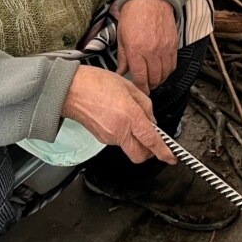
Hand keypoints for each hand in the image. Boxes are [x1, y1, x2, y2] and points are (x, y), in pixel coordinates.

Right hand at [61, 65, 176, 163]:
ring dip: (135, 139)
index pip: (152, 141)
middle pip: (140, 155)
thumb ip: (145, 104)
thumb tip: (151, 119)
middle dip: (150, 152)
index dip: (164, 152)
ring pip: (129, 147)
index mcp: (130, 116)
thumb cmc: (95, 83)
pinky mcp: (101, 138)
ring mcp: (109, 137)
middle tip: (153, 142)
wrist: (70, 90)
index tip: (171, 157)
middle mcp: (120, 131)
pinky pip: (118, 140)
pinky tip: (119, 119)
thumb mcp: (128, 86)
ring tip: (130, 118)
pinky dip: (124, 134)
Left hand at [116, 0, 178, 94]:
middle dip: (149, 86)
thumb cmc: (133, 14)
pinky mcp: (173, 44)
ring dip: (159, 79)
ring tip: (153, 79)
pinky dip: (168, 70)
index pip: (140, 79)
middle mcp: (152, 51)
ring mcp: (165, 48)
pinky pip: (173, 64)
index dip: (140, 89)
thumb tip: (120, 72)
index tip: (138, 91)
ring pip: (165, 74)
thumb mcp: (121, 36)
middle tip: (144, 86)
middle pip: (154, 79)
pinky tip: (161, 69)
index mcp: (136, 50)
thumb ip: (123, 58)